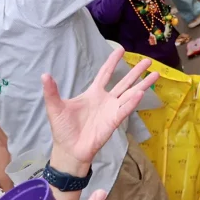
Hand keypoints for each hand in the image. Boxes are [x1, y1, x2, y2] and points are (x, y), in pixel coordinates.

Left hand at [41, 46, 158, 170]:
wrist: (68, 150)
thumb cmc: (63, 129)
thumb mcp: (56, 108)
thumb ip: (52, 92)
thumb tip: (44, 75)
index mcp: (93, 93)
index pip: (105, 73)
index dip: (112, 61)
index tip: (121, 49)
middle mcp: (106, 100)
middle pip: (124, 82)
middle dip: (136, 71)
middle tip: (148, 60)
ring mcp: (112, 110)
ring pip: (130, 94)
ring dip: (143, 84)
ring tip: (155, 74)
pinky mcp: (114, 121)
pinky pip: (125, 109)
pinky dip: (133, 101)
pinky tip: (141, 92)